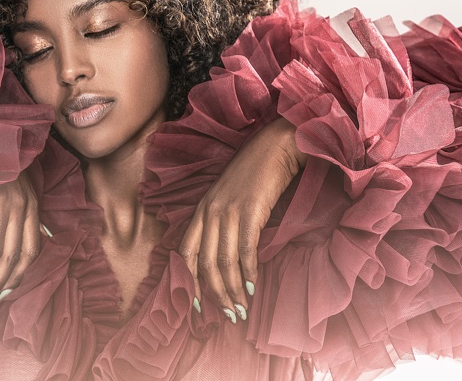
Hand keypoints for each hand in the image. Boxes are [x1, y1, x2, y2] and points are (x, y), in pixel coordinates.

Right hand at [0, 170, 46, 317]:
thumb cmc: (2, 167)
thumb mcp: (25, 188)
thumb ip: (30, 215)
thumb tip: (40, 240)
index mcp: (32, 207)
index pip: (31, 251)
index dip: (18, 277)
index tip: (2, 296)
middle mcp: (20, 208)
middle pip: (11, 257)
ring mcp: (0, 205)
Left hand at [178, 117, 305, 322]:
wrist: (275, 148)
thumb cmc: (254, 174)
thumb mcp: (227, 198)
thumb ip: (220, 222)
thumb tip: (224, 259)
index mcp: (201, 210)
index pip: (186, 253)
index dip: (189, 282)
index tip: (196, 306)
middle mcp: (210, 212)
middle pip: (205, 264)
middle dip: (215, 294)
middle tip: (228, 315)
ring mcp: (229, 212)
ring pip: (224, 262)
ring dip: (233, 290)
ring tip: (241, 309)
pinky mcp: (250, 212)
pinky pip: (245, 251)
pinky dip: (248, 273)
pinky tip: (253, 286)